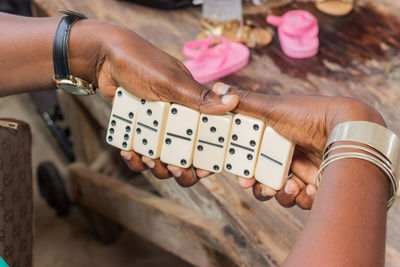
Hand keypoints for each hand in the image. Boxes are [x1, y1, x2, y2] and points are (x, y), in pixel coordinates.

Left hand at [69, 21, 238, 184]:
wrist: (106, 58)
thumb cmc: (143, 64)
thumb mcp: (173, 82)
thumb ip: (200, 97)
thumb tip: (233, 101)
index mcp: (194, 111)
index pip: (209, 142)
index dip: (208, 160)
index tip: (200, 169)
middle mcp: (178, 123)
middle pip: (187, 160)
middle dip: (181, 171)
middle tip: (172, 167)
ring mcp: (158, 130)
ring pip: (163, 162)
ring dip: (156, 167)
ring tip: (146, 157)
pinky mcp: (139, 132)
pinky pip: (139, 156)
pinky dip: (134, 159)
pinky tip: (128, 151)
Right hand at [211, 83, 384, 208]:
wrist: (348, 129)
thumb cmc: (310, 114)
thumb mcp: (272, 108)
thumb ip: (244, 102)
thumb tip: (215, 88)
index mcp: (277, 139)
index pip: (255, 160)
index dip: (246, 171)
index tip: (242, 179)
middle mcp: (290, 155)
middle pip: (267, 180)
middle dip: (262, 188)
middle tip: (260, 188)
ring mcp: (305, 170)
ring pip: (283, 193)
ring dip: (283, 194)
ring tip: (293, 187)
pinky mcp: (320, 185)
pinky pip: (303, 200)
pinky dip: (303, 198)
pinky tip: (309, 188)